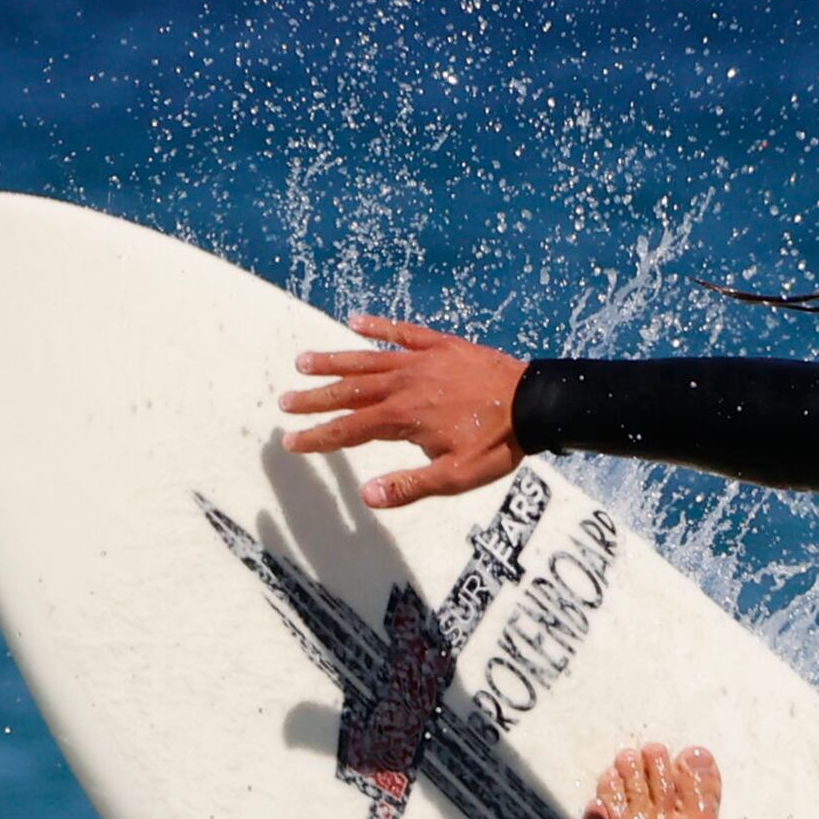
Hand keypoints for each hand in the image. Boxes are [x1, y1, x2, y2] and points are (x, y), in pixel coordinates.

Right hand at [279, 315, 527, 509]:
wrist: (533, 403)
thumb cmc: (496, 445)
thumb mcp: (455, 477)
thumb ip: (410, 486)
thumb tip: (366, 496)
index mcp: (403, 418)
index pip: (349, 429)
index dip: (318, 436)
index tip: (291, 441)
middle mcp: (404, 384)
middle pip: (349, 391)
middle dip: (315, 398)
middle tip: (285, 401)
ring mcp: (420, 360)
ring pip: (367, 359)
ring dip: (334, 361)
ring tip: (303, 361)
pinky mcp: (440, 344)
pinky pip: (402, 332)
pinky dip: (378, 326)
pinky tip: (356, 322)